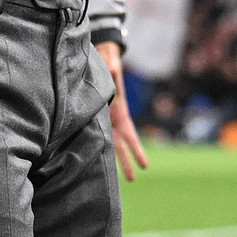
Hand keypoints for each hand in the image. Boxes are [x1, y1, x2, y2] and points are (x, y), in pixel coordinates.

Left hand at [96, 41, 147, 182]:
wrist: (104, 57)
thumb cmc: (108, 62)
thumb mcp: (110, 65)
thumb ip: (111, 70)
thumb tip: (112, 70)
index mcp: (119, 111)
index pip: (130, 135)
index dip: (135, 150)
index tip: (144, 165)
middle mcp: (113, 117)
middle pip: (121, 144)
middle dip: (126, 161)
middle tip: (133, 179)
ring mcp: (105, 117)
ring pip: (109, 142)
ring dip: (113, 158)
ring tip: (114, 176)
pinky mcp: (96, 114)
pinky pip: (96, 133)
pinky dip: (96, 145)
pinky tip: (92, 158)